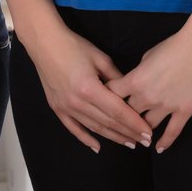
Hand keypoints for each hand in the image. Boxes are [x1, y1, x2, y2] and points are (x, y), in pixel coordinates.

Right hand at [22, 22, 151, 152]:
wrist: (44, 43)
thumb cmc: (73, 46)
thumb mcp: (100, 58)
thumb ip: (116, 78)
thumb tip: (130, 93)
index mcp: (90, 88)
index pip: (118, 111)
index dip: (134, 123)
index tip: (147, 132)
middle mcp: (77, 102)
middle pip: (108, 123)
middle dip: (128, 133)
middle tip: (144, 141)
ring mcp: (65, 107)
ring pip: (94, 128)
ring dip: (112, 137)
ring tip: (129, 143)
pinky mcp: (57, 108)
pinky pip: (73, 128)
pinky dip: (85, 139)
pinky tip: (97, 147)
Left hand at [108, 23, 191, 152]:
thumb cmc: (173, 45)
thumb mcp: (147, 56)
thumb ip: (138, 73)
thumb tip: (135, 82)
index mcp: (134, 81)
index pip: (111, 96)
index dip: (105, 100)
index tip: (103, 105)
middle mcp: (146, 97)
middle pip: (126, 114)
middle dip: (122, 119)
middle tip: (119, 125)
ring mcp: (166, 106)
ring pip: (146, 127)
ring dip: (140, 132)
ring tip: (137, 138)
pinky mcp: (184, 110)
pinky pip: (172, 132)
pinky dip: (164, 142)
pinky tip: (158, 148)